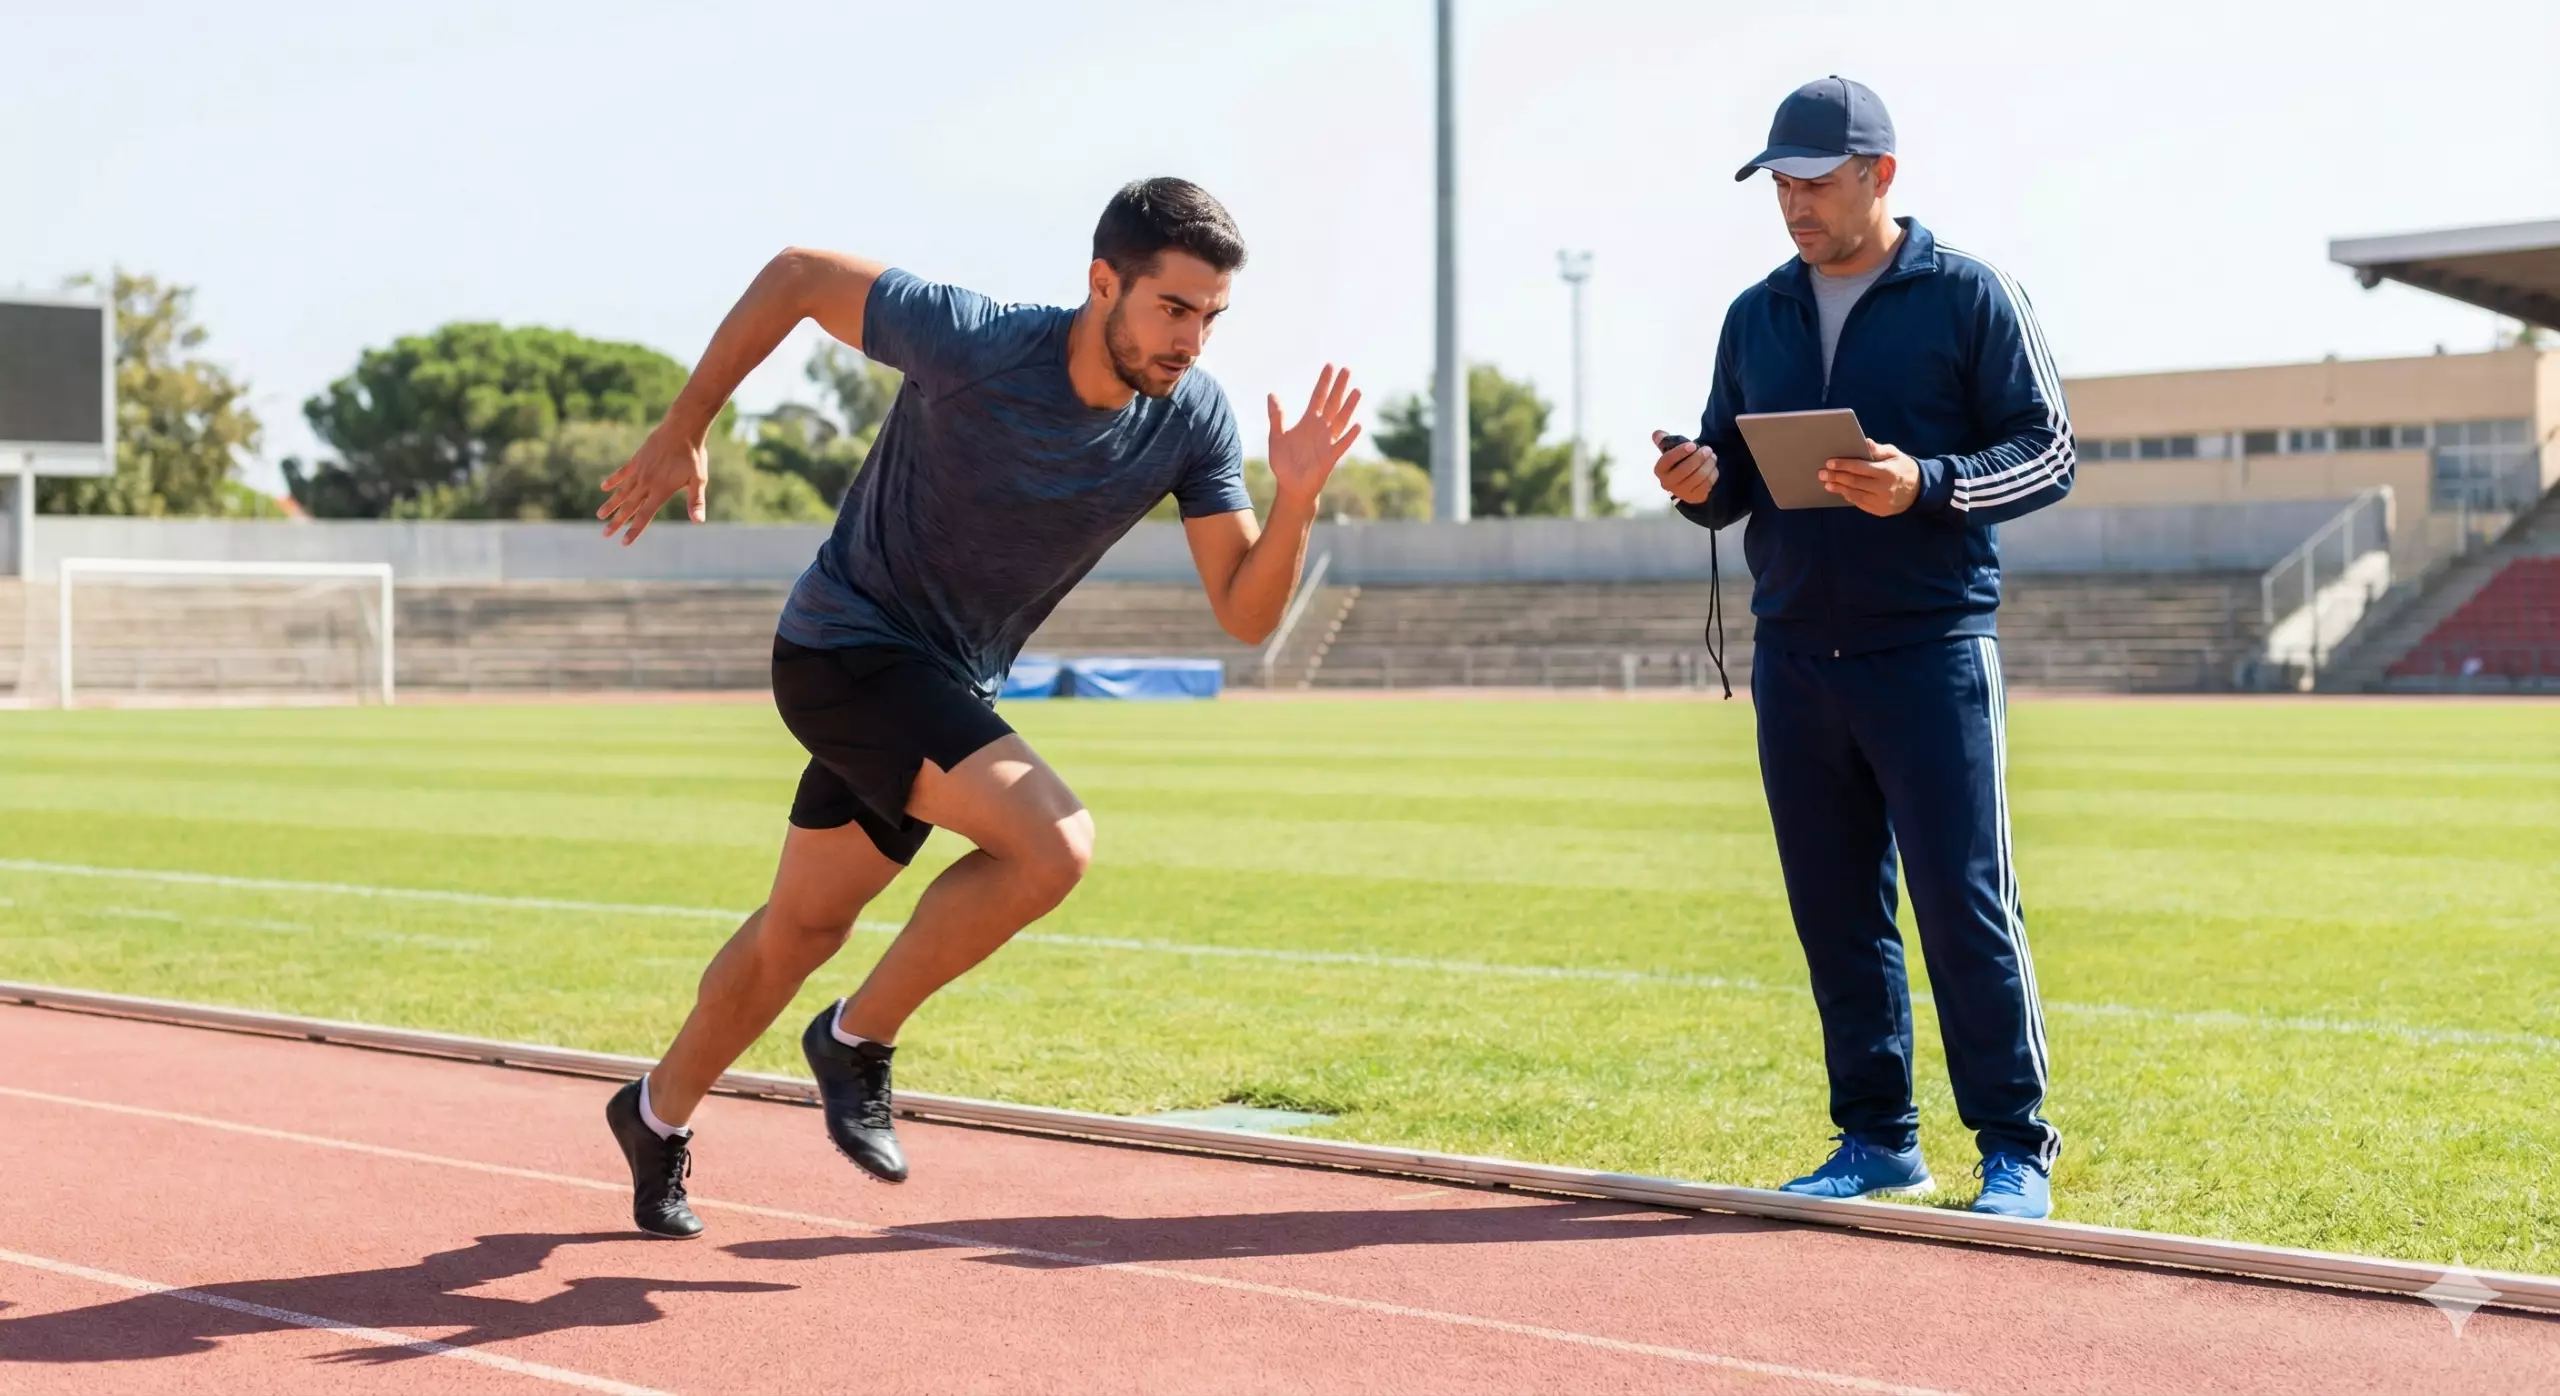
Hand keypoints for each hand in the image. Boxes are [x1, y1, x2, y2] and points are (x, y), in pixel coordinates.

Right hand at [597, 423, 708, 544]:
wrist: (683, 428)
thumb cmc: (694, 456)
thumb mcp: (698, 480)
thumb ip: (695, 501)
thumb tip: (698, 521)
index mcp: (660, 490)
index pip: (644, 516)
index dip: (634, 530)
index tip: (624, 542)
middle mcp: (646, 483)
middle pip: (629, 507)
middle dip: (616, 522)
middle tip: (604, 534)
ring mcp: (639, 470)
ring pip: (622, 492)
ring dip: (611, 505)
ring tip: (600, 515)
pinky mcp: (637, 459)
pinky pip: (622, 473)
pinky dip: (613, 481)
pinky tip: (604, 487)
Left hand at [1266, 365, 1362, 505]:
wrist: (1290, 486)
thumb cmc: (1284, 462)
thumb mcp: (1277, 437)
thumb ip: (1276, 416)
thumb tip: (1271, 394)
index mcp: (1308, 422)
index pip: (1318, 397)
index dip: (1324, 382)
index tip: (1330, 366)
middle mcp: (1320, 429)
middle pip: (1332, 404)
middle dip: (1339, 387)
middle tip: (1347, 369)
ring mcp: (1327, 442)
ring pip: (1340, 420)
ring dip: (1348, 407)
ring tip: (1357, 391)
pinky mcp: (1330, 458)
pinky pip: (1341, 445)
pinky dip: (1349, 436)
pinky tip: (1357, 425)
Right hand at [1651, 430, 1717, 504]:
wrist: (1686, 483)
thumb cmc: (1678, 464)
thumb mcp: (1670, 451)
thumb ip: (1664, 440)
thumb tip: (1657, 434)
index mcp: (1660, 470)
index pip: (1667, 460)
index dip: (1680, 452)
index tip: (1693, 445)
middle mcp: (1667, 483)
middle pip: (1684, 470)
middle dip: (1698, 458)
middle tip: (1708, 449)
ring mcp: (1681, 492)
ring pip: (1697, 477)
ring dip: (1708, 464)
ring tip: (1713, 456)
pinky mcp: (1694, 497)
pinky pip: (1706, 484)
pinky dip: (1712, 474)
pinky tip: (1713, 468)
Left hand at [1820, 439, 1918, 516]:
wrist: (1919, 490)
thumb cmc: (1903, 467)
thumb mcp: (1894, 454)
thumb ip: (1878, 450)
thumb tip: (1865, 442)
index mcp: (1887, 472)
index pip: (1860, 468)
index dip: (1843, 465)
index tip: (1829, 462)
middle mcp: (1884, 488)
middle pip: (1854, 482)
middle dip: (1836, 477)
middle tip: (1822, 473)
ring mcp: (1882, 502)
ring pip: (1855, 495)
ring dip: (1839, 488)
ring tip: (1827, 483)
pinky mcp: (1879, 511)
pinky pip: (1860, 503)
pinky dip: (1849, 496)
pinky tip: (1841, 490)